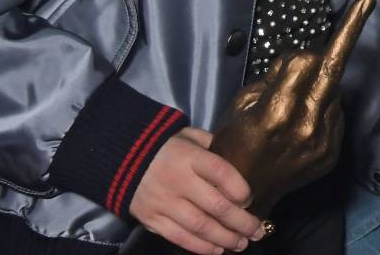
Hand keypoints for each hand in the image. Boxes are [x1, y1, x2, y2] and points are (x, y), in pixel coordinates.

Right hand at [128, 128, 263, 254]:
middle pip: (216, 206)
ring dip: (225, 239)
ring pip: (200, 226)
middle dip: (241, 222)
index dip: (240, 189)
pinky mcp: (152, 220)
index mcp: (189, 157)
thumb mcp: (190, 136)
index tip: (251, 199)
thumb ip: (214, 147)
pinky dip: (201, 247)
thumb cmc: (166, 147)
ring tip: (242, 244)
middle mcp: (178, 182)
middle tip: (257, 230)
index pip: (222, 174)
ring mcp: (164, 204)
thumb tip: (242, 159)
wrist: (122, 159)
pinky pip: (180, 237)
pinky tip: (218, 250)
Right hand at [208, 0, 373, 210]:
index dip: (308, 49)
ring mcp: (321, 142)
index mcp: (276, 111)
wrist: (245, 198)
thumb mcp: (241, 105)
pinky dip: (324, 107)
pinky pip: (335, 114)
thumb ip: (272, 78)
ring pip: (333, 91)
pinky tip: (304, 119)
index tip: (350, 14)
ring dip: (320, 83)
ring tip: (296, 99)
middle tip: (365, 4)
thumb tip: (298, 59)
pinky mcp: (331, 154)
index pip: (307, 61)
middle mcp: (304, 125)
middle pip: (331, 69)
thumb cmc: (234, 145)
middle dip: (348, 35)